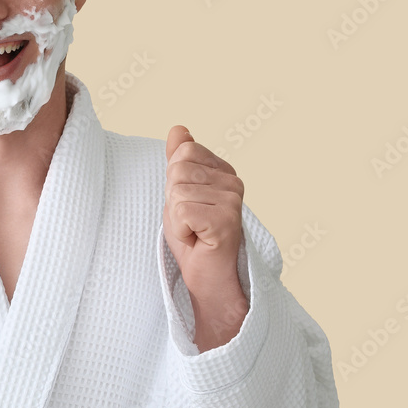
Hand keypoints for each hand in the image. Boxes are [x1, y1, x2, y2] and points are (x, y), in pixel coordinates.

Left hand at [163, 125, 246, 348]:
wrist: (207, 279)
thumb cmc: (194, 239)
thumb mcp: (180, 193)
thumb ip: (179, 160)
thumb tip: (178, 128)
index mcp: (224, 171)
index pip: (183, 153)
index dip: (174, 183)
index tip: (188, 206)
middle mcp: (234, 182)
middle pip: (178, 171)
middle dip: (173, 200)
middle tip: (189, 223)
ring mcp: (233, 201)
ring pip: (177, 191)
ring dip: (176, 218)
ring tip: (194, 232)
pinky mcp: (226, 220)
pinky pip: (182, 211)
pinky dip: (180, 230)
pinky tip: (197, 240)